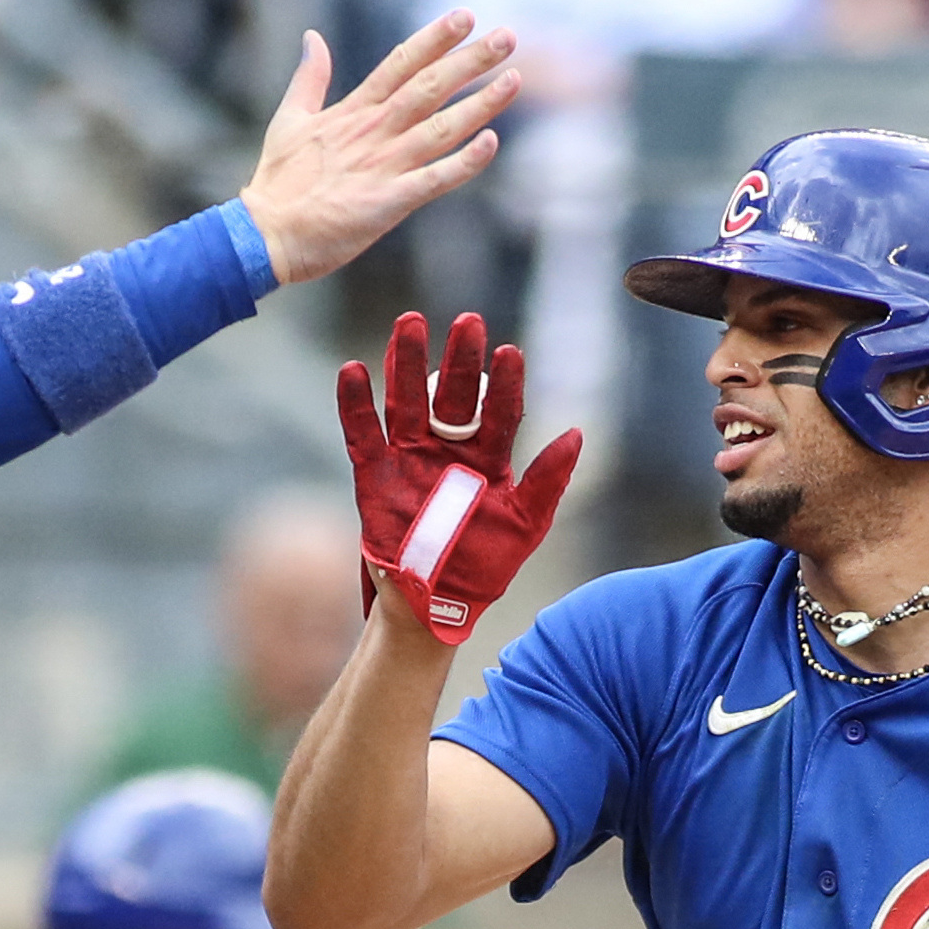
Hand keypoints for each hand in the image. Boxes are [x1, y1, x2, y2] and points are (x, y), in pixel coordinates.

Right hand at [240, 12, 519, 285]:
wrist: (265, 235)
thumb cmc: (277, 183)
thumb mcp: (289, 118)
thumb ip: (308, 78)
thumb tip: (312, 37)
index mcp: (353, 111)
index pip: (401, 63)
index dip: (435, 38)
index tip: (466, 17)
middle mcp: (373, 132)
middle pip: (430, 86)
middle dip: (471, 61)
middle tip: (507, 37)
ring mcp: (383, 166)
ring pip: (441, 127)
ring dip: (480, 104)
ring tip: (513, 80)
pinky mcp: (388, 202)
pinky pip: (434, 179)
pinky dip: (464, 163)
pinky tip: (491, 143)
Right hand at [335, 310, 581, 642]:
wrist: (434, 607)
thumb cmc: (484, 568)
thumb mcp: (526, 526)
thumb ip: (548, 480)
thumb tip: (576, 433)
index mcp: (487, 458)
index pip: (499, 411)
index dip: (504, 383)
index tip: (510, 351)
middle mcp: (448, 449)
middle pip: (452, 394)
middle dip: (459, 358)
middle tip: (467, 322)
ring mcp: (409, 459)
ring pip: (407, 401)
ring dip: (405, 363)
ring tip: (409, 323)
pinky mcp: (373, 477)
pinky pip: (362, 435)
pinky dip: (355, 406)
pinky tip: (352, 370)